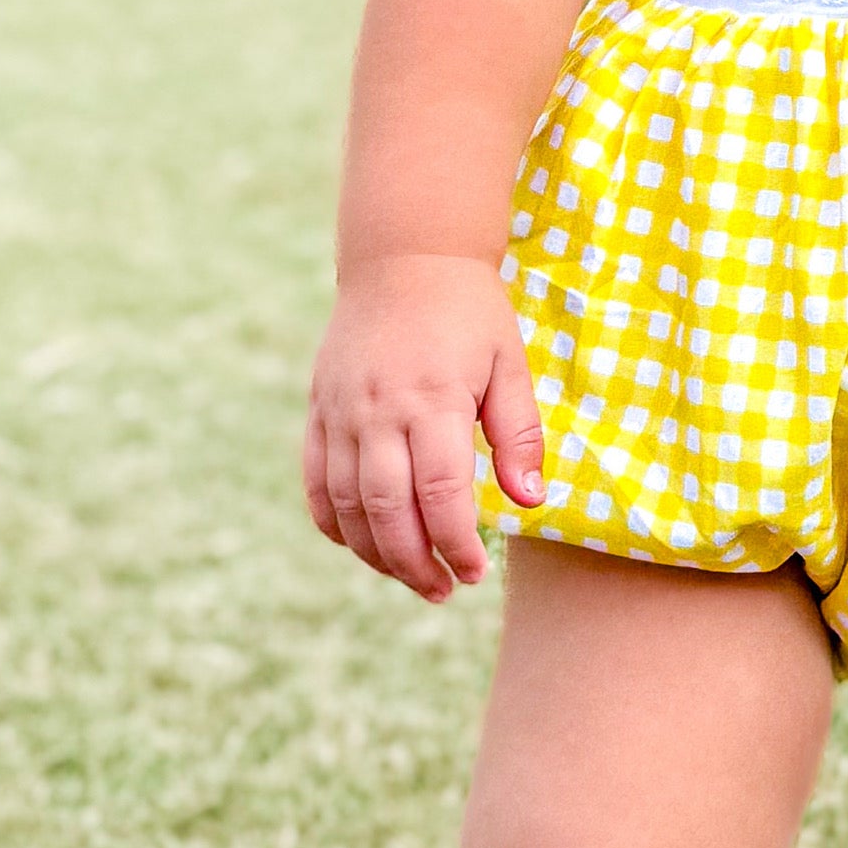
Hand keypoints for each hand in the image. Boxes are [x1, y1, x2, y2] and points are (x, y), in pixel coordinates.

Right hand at [303, 253, 543, 600]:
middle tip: (444, 589)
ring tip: (412, 578)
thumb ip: (519, 436)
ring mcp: (341, 411)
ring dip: (376, 553)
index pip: (440, 495)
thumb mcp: (509, 365)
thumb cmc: (469, 313)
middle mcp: (378, 410)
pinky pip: (317, 482)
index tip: (475, 572)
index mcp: (433, 399)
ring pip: (346, 505)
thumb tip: (531, 501)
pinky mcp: (319, 410)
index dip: (457, 544)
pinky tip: (363, 545)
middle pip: (388, 510)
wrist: (405, 257)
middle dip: (416, 563)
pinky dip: (334, 522)